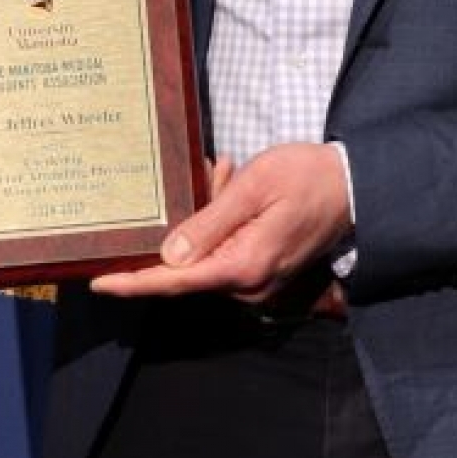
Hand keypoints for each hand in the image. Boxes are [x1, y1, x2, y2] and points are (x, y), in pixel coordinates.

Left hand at [91, 143, 349, 303]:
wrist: (357, 185)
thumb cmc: (308, 178)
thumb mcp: (254, 188)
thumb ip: (210, 222)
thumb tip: (170, 256)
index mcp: (244, 266)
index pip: (175, 282)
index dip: (133, 282)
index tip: (98, 282)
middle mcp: (250, 284)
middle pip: (191, 266)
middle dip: (184, 225)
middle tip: (214, 174)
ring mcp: (259, 280)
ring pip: (208, 255)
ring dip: (208, 215)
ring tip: (228, 173)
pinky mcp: (265, 270)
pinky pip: (227, 251)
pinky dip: (224, 221)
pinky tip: (233, 185)